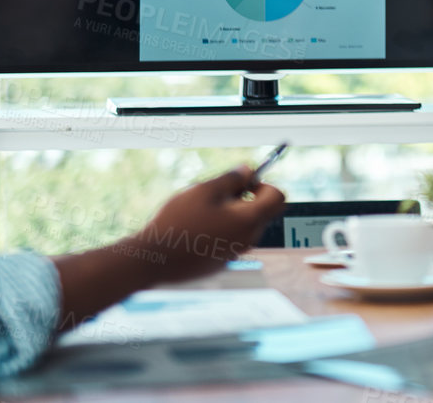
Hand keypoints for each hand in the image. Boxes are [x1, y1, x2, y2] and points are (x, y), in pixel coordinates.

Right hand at [125, 167, 286, 282]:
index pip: (278, 198)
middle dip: (246, 199)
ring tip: (201, 211)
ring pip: (244, 226)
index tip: (243, 183)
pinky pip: (229, 241)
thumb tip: (249, 171)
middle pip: (262, 212)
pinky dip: (220, 230)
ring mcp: (235, 254)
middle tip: (217, 194)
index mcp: (249, 220)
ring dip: (231, 214)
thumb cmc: (179, 222)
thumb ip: (232, 178)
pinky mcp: (221, 263)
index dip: (264, 184)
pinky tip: (195, 229)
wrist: (154, 259)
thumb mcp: (205, 190)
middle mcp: (248, 240)